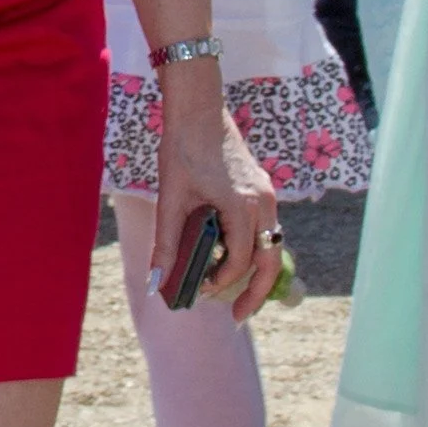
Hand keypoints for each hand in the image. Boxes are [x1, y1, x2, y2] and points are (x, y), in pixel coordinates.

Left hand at [151, 78, 283, 321]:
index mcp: (242, 206)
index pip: (240, 259)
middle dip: (256, 293)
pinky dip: (254, 249)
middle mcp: (262, 203)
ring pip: (271, 245)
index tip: (200, 290)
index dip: (222, 281)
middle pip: (270, 260)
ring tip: (237, 294)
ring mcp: (266, 195)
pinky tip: (234, 259)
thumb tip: (156, 282)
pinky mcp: (261, 189)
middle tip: (238, 317)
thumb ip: (166, 243)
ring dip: (256, 271)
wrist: (198, 108)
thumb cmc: (182, 149)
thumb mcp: (170, 199)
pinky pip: (266, 229)